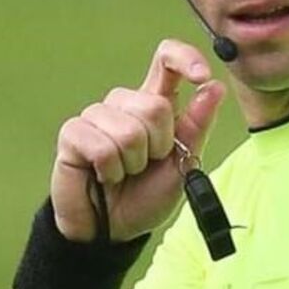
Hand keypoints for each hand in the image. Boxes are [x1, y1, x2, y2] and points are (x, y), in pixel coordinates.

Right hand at [50, 40, 225, 242]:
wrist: (114, 229)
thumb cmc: (146, 195)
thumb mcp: (183, 163)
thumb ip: (198, 126)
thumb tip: (215, 87)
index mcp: (155, 104)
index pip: (166, 60)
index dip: (185, 58)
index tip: (201, 76)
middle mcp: (125, 104)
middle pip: (154, 106)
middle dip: (159, 146)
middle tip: (147, 165)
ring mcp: (97, 116)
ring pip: (129, 130)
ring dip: (133, 163)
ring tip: (124, 173)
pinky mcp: (73, 133)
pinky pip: (102, 146)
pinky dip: (110, 170)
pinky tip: (103, 176)